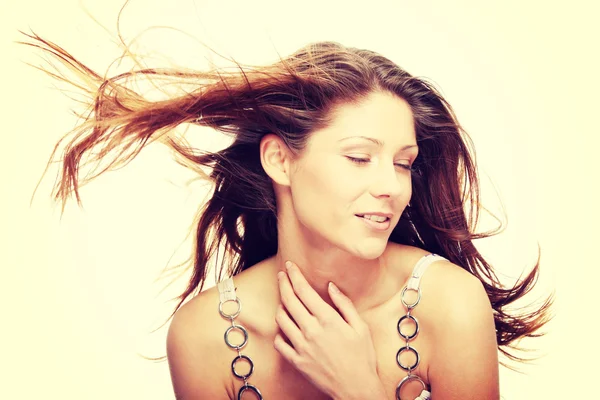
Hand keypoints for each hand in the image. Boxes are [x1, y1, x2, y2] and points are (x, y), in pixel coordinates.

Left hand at [274, 261, 385, 399]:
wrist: (356, 389)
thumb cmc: (363, 358)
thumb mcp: (360, 327)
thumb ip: (344, 304)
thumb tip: (331, 286)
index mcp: (328, 319)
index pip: (304, 290)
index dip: (295, 276)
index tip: (290, 266)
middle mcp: (311, 330)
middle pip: (289, 300)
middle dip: (284, 283)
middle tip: (282, 275)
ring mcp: (301, 346)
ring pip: (281, 319)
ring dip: (281, 305)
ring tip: (284, 300)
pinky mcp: (296, 361)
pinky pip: (279, 342)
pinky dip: (279, 332)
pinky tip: (284, 327)